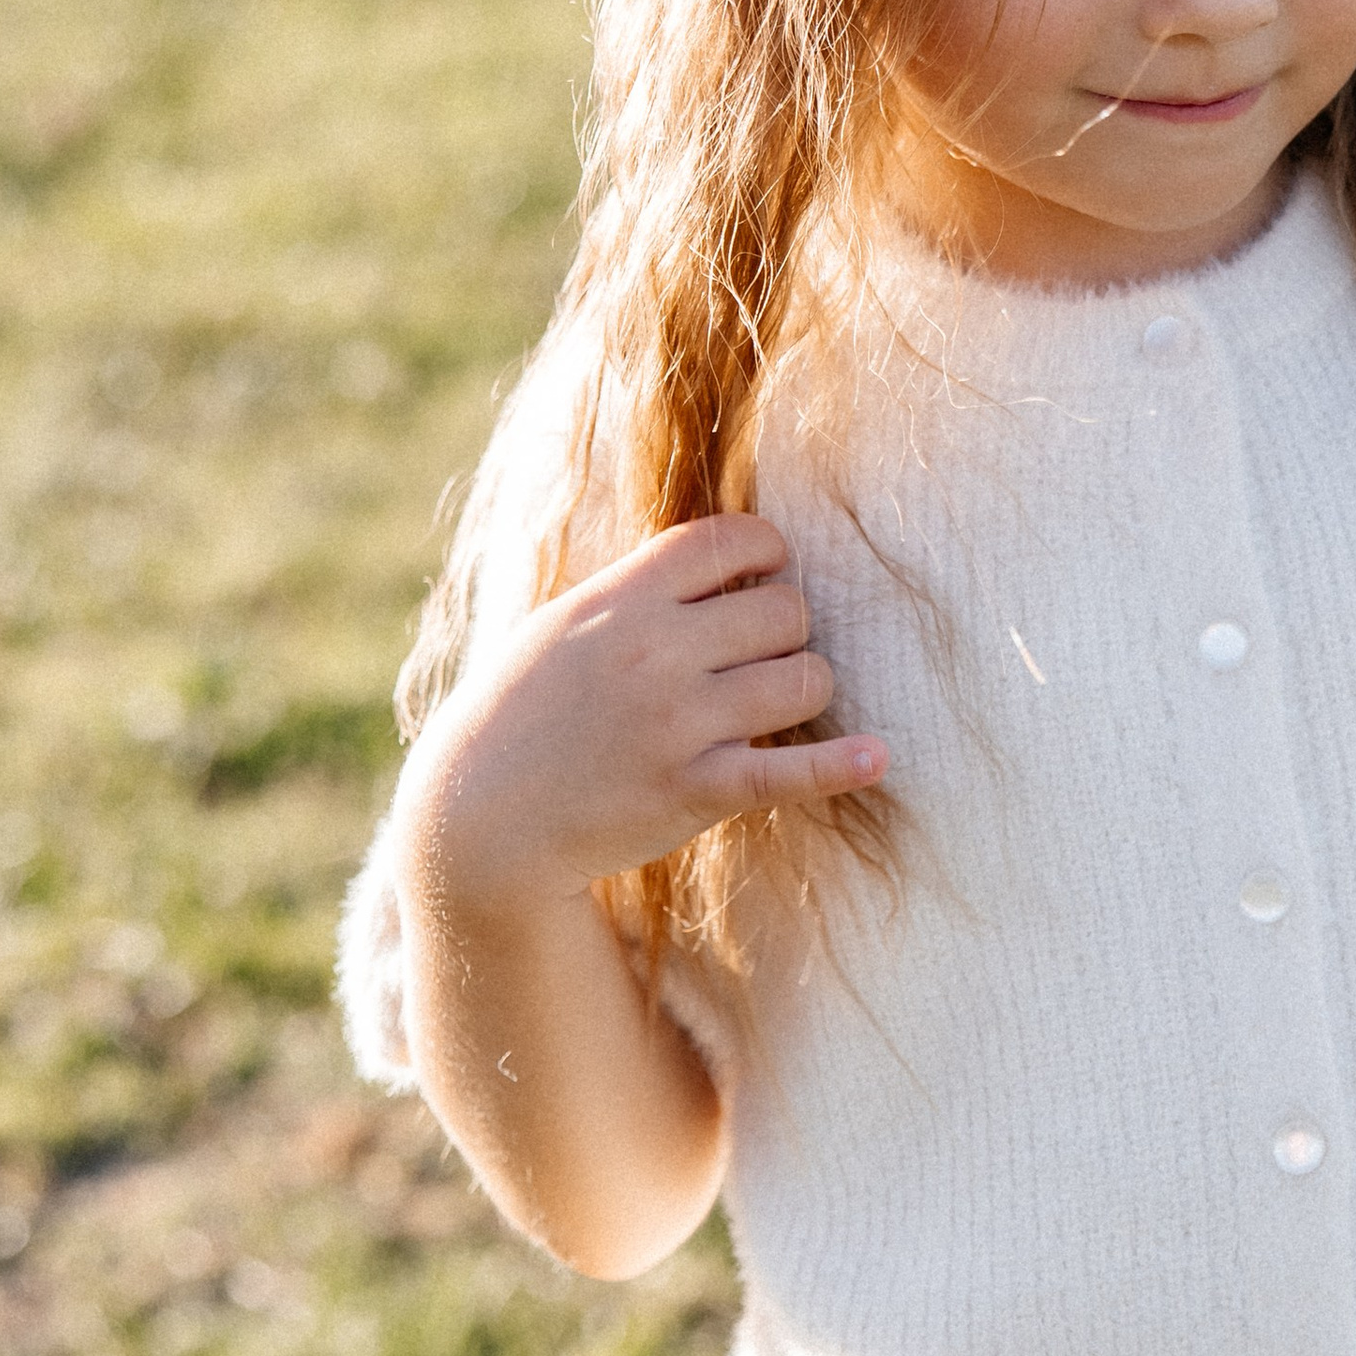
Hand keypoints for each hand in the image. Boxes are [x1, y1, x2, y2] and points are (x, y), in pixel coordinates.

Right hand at [406, 514, 883, 909]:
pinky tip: (875, 758)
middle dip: (788, 630)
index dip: (768, 551)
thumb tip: (724, 557)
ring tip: (776, 704)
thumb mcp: (567, 624)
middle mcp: (655, 653)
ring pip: (804, 680)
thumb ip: (640, 591)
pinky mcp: (693, 792)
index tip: (767, 574)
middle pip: (785, 610)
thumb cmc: (525, 710)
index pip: (731, 541)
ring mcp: (677, 724)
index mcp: (622, 600)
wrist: (480, 814)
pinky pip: (788, 772)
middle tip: (763, 656)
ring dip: (805, 689)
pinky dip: (840, 767)